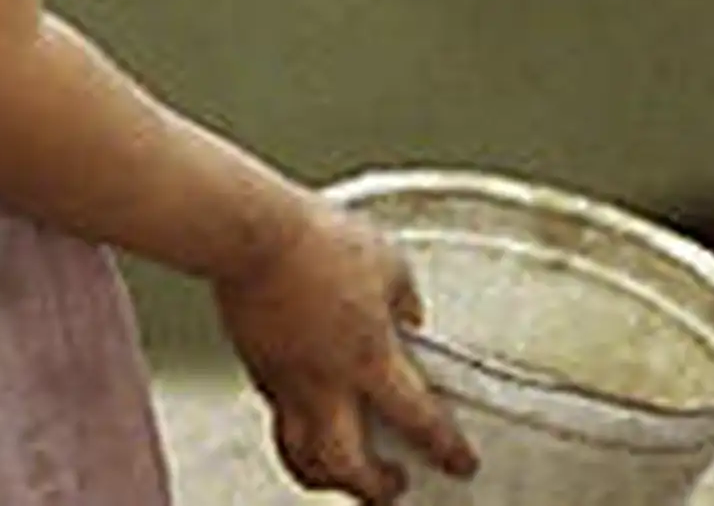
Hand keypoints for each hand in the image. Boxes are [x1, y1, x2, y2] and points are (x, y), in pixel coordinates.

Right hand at [212, 202, 478, 503]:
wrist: (251, 234)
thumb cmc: (317, 241)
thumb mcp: (389, 264)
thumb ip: (404, 300)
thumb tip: (409, 318)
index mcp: (369, 358)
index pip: (419, 419)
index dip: (446, 448)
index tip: (462, 464)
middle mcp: (325, 383)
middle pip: (347, 466)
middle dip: (373, 489)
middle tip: (393, 490)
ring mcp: (285, 382)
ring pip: (301, 456)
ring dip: (326, 477)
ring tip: (341, 475)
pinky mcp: (256, 368)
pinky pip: (279, 418)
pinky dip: (298, 431)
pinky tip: (309, 420)